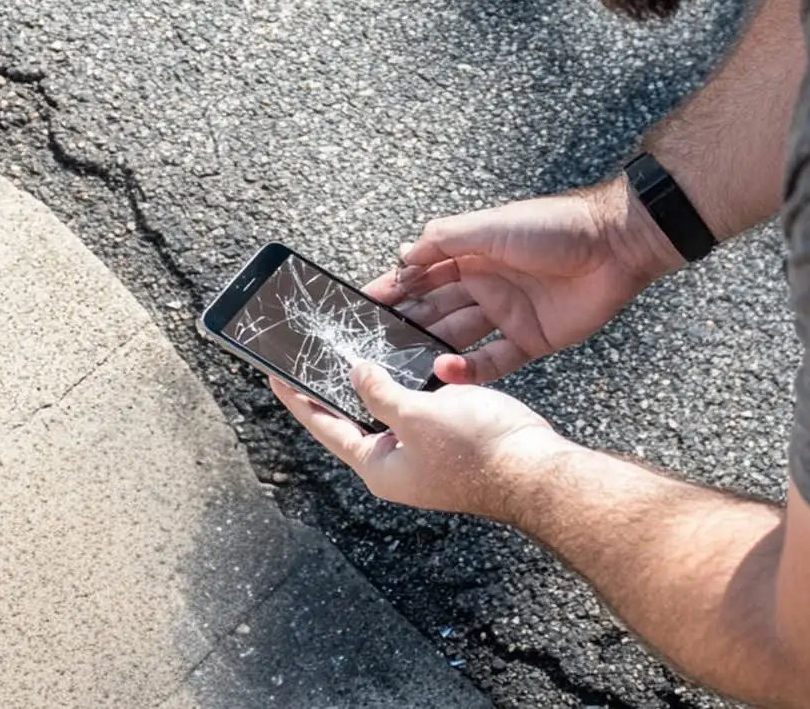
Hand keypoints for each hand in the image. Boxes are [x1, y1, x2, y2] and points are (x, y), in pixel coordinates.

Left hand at [270, 362, 565, 518]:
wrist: (536, 467)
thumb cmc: (477, 452)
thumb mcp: (416, 417)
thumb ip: (379, 393)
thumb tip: (355, 373)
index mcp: (379, 465)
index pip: (325, 426)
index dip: (298, 398)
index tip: (274, 373)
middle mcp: (396, 460)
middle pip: (352, 415)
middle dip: (332, 383)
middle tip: (310, 352)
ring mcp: (422, 448)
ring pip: (385, 405)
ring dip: (371, 375)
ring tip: (348, 343)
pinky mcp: (447, 433)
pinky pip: (414, 401)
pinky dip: (403, 376)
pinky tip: (398, 351)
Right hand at [365, 176, 683, 382]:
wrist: (614, 246)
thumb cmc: (550, 227)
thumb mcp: (489, 226)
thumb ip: (442, 241)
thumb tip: (401, 257)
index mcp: (470, 253)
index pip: (421, 274)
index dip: (392, 289)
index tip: (360, 306)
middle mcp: (484, 283)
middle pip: (434, 309)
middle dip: (404, 325)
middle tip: (371, 347)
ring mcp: (506, 313)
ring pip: (457, 337)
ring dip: (429, 350)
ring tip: (401, 367)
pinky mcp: (530, 339)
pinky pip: (491, 361)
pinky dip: (467, 371)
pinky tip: (444, 374)